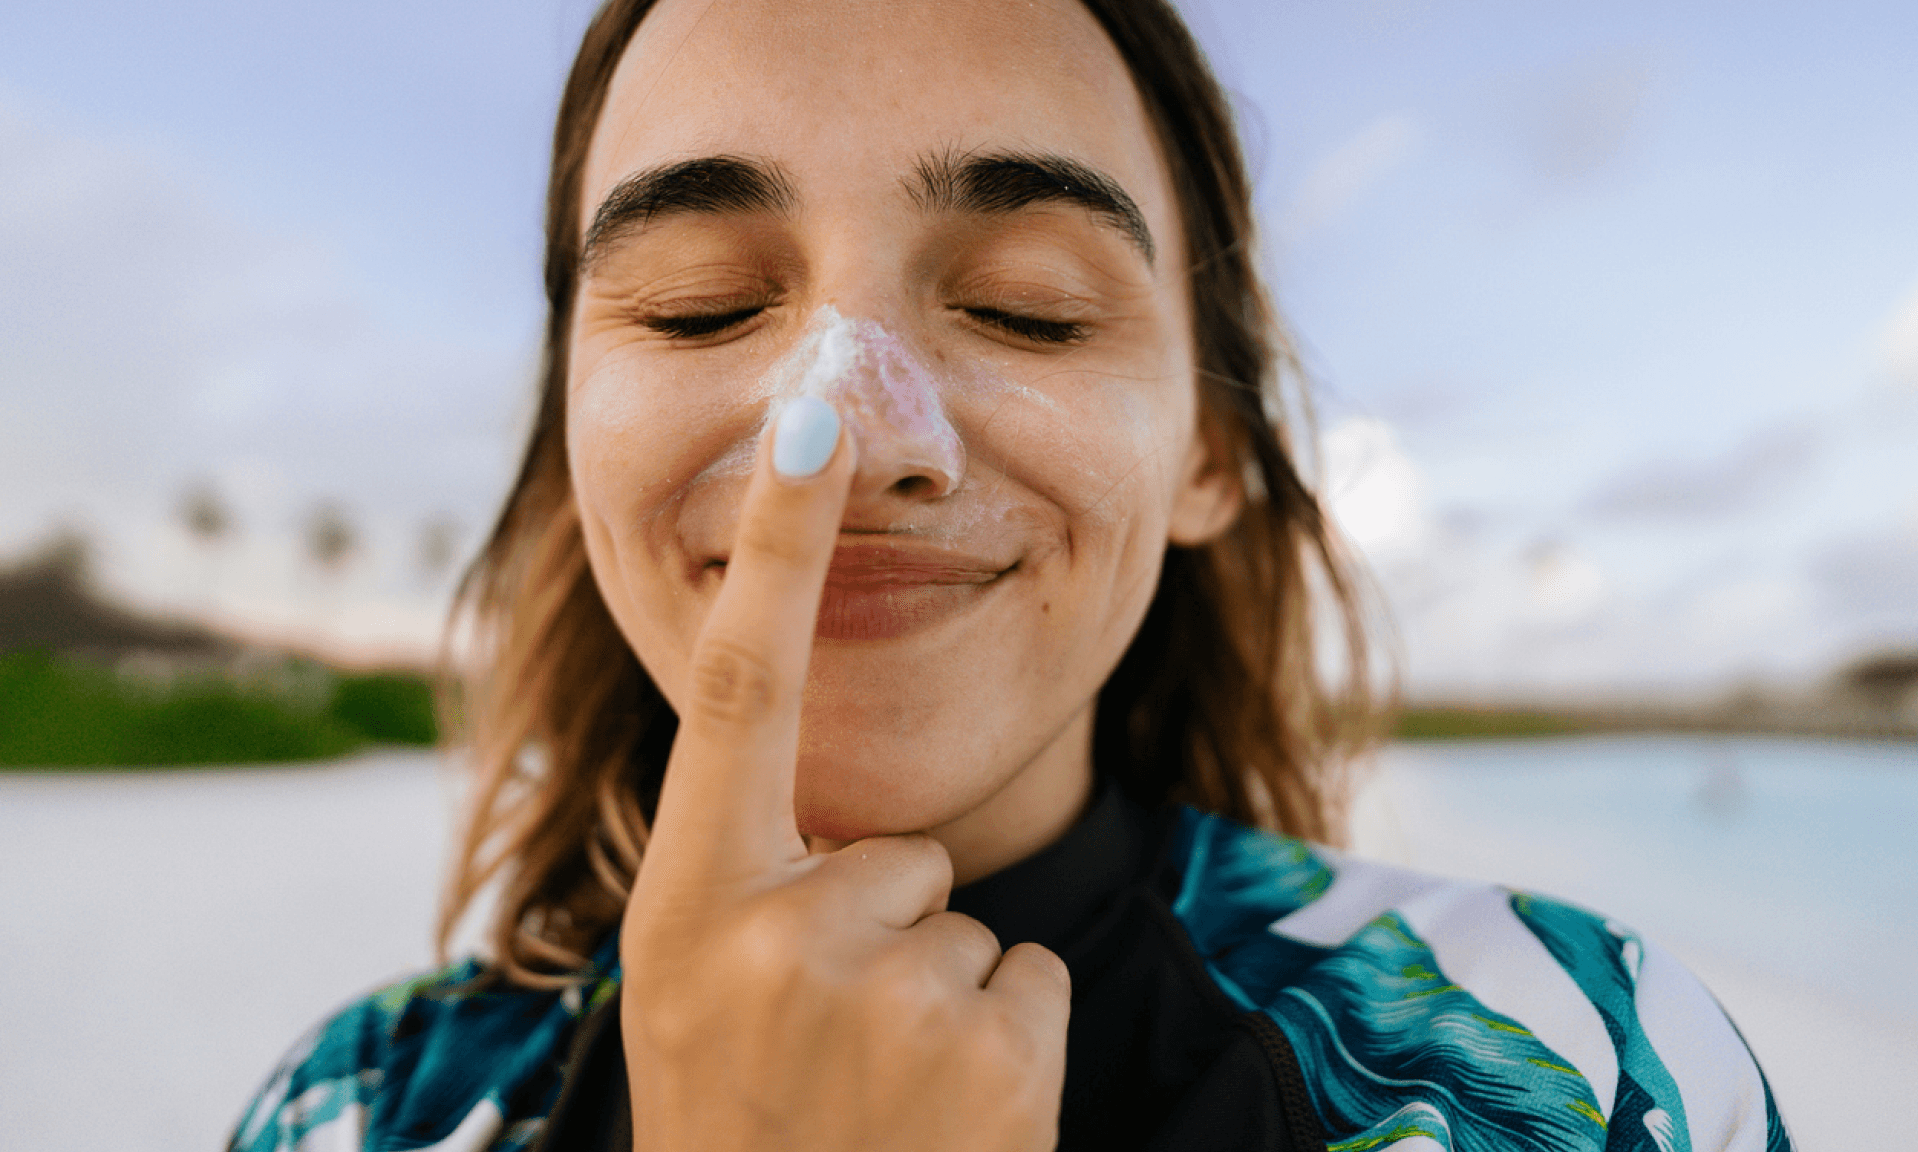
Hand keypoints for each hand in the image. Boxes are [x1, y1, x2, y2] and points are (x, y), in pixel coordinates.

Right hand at [620, 397, 1069, 1151]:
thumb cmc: (738, 1116)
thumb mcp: (687, 988)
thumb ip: (745, 872)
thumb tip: (834, 804)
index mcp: (687, 901)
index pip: (737, 689)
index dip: (774, 546)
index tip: (811, 415)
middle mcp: (772, 933)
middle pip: (902, 845)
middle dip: (888, 924)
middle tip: (827, 1043)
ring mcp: (885, 996)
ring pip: (968, 914)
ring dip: (940, 991)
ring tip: (874, 1090)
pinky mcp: (992, 1052)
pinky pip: (1027, 973)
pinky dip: (1003, 1039)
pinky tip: (939, 1113)